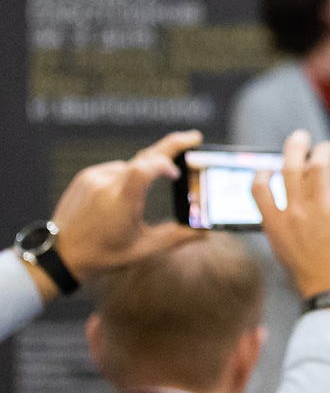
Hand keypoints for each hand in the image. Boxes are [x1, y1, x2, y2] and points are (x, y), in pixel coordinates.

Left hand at [46, 130, 204, 282]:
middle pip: (144, 157)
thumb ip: (177, 237)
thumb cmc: (104, 254)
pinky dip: (125, 178)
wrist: (61, 254)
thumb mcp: (144, 249)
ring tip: (135, 202)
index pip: (145, 167)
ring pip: (130, 167)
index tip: (177, 174)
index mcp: (122, 202)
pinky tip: (116, 200)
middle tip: (194, 138)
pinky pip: (114, 170)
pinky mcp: (85, 176)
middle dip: (172, 145)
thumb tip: (205, 231)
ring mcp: (94, 178)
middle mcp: (107, 185)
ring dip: (142, 175)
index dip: (165, 164)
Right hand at [255, 131, 329, 300]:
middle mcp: (295, 212)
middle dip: (295, 146)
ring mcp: (321, 209)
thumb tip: (290, 209)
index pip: (259, 188)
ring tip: (328, 148)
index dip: (262, 172)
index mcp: (275, 224)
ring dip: (324, 151)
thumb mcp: (286, 250)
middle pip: (289, 167)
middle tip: (301, 136)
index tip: (269, 167)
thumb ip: (285, 227)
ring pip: (318, 165)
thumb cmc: (313, 275)